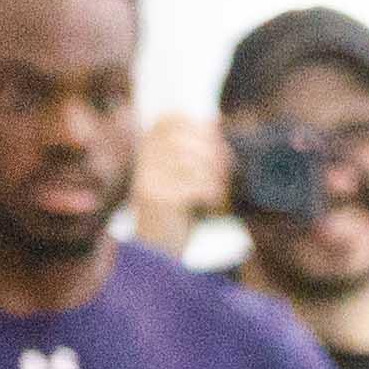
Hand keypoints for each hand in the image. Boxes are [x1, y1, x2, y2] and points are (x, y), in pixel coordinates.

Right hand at [128, 109, 230, 242]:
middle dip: (213, 153)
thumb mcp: (182, 174)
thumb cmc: (177, 208)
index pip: (171, 120)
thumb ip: (195, 148)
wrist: (157, 249)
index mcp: (147, 150)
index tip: (216, 140)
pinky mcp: (157, 198)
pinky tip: (212, 204)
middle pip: (187, 140)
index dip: (198, 126)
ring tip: (220, 191)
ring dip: (216, 176)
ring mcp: (148, 178)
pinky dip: (212, 194)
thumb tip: (214, 119)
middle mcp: (143, 161)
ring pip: (194, 162)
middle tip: (225, 172)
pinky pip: (195, 185)